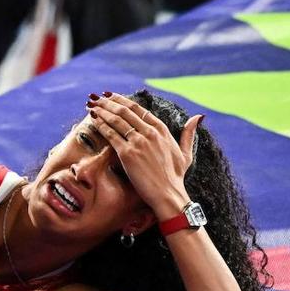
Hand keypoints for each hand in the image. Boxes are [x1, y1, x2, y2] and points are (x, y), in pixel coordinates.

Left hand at [86, 92, 202, 218]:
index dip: (122, 100)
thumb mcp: (185, 152)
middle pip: (125, 110)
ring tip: (91, 104)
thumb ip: (188, 133)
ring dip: (102, 110)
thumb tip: (199, 117)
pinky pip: (111, 134)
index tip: (110, 96)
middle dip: (108, 102)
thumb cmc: (175, 176)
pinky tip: (92, 119)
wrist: (168, 194)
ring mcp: (139, 142)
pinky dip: (100, 124)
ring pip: (116, 119)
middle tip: (95, 97)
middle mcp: (150, 132)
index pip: (138, 109)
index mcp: (162, 129)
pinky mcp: (128, 153)